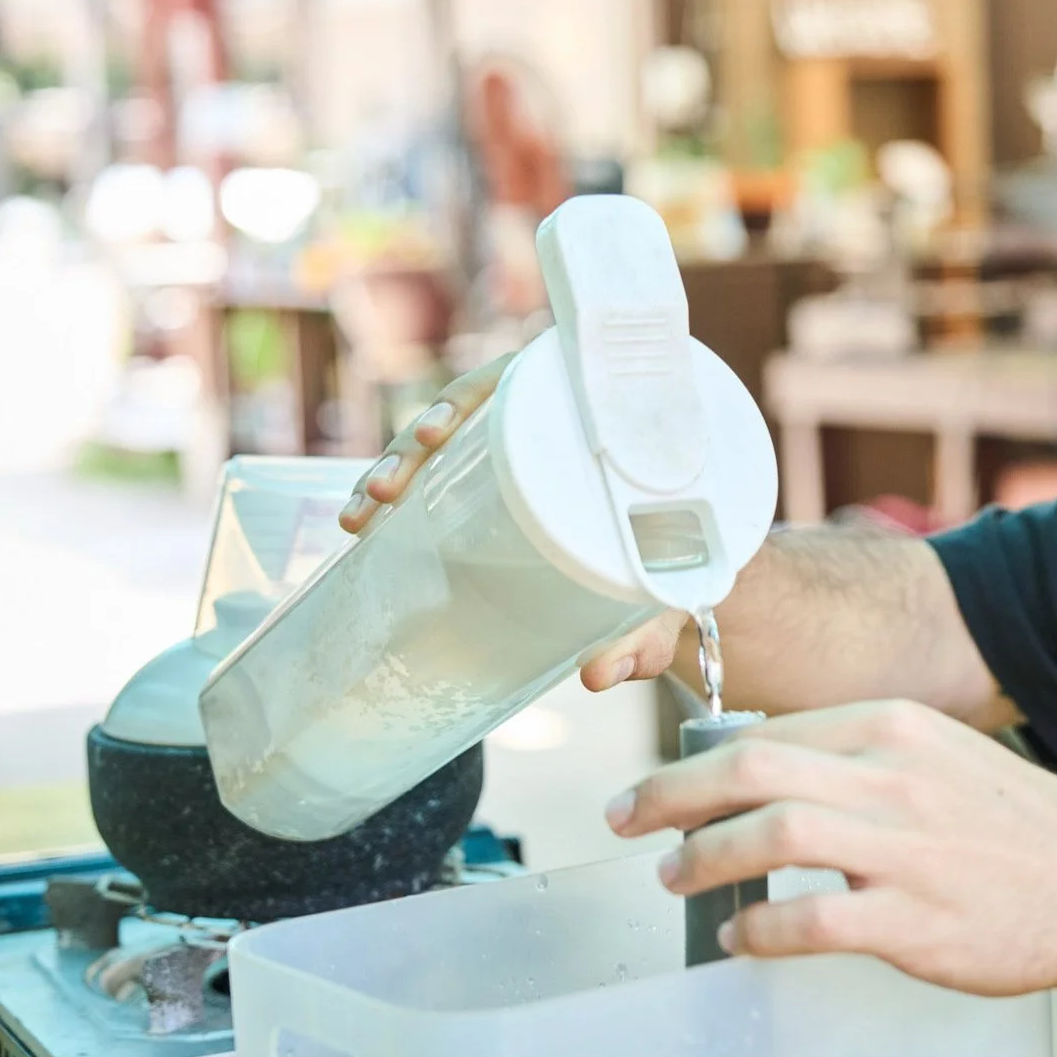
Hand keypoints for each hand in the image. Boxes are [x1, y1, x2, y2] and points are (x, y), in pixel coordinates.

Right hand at [336, 349, 679, 694]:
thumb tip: (598, 675)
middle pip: (469, 410)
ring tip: (363, 515)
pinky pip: (443, 476)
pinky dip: (403, 496)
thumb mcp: (670, 586)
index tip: (436, 432)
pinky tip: (366, 524)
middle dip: (414, 445)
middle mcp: (550, 418)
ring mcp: (518, 446)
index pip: (524, 381)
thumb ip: (646, 633)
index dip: (471, 398)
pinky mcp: (496, 480)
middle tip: (389, 488)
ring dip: (393, 471)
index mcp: (595, 414)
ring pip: (444, 445)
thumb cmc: (685, 556)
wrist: (694, 558)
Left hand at [605, 699, 1056, 996]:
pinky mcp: (914, 919)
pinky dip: (757, 931)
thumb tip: (769, 775)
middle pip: (752, 766)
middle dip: (669, 792)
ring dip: (703, 858)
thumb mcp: (941, 759)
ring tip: (672, 878)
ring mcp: (905, 847)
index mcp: (898, 726)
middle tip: (623, 818)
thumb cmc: (1017, 830)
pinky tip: (739, 940)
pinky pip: (808, 923)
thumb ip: (864, 759)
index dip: (696, 758)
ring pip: (771, 833)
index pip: (771, 729)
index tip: (656, 785)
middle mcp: (895, 775)